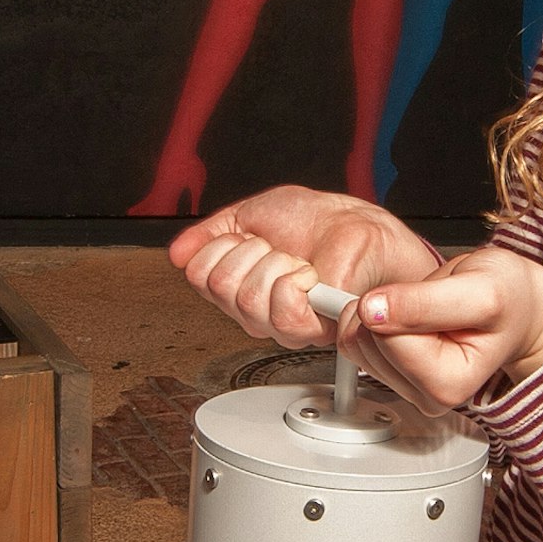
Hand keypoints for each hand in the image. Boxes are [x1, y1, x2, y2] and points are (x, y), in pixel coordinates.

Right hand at [171, 186, 441, 346]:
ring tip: (299, 260)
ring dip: (276, 264)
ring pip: (246, 298)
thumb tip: (177, 253)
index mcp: (240, 283)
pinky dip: (296, 280)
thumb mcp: (256, 213)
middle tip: (281, 247)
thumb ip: (213, 233)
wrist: (365, 229)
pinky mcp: (310, 329)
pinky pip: (281, 310)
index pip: (198, 274)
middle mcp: (256, 310)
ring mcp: (282, 324)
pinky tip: (310, 275)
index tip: (253, 235)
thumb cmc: (322, 221)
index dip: (223, 245)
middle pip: (218, 286)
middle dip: (251, 250)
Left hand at [351, 245, 542, 413]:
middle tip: (433, 301)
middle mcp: (426, 396)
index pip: (387, 338)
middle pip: (367, 342)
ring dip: (385, 312)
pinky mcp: (392, 375)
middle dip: (391, 308)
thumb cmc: (509, 301)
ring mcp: (407, 388)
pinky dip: (376, 318)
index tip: (431, 295)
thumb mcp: (479, 289)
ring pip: (356, 342)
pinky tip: (412, 316)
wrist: (519, 309)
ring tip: (429, 309)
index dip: (402, 302)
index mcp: (448, 385)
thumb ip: (424, 301)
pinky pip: (354, 342)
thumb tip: (372, 309)